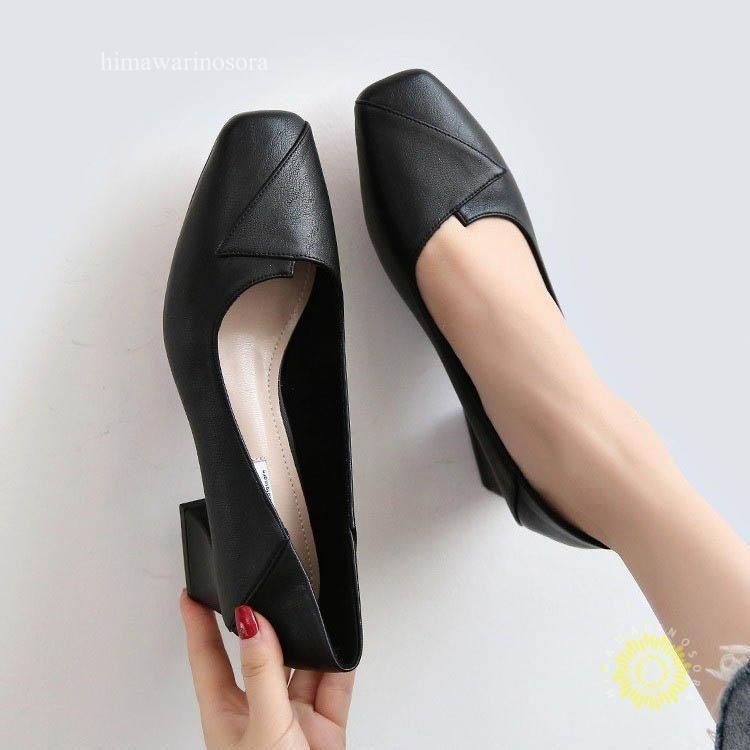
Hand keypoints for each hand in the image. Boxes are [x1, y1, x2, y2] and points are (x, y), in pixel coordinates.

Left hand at [180, 591, 354, 748]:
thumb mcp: (263, 729)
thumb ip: (262, 673)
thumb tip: (253, 623)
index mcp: (226, 715)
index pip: (207, 659)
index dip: (198, 625)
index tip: (192, 594)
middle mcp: (259, 711)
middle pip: (261, 654)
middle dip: (267, 623)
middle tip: (269, 588)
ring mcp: (293, 718)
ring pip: (301, 665)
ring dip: (308, 641)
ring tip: (311, 611)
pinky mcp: (325, 727)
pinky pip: (335, 684)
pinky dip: (340, 663)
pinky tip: (339, 644)